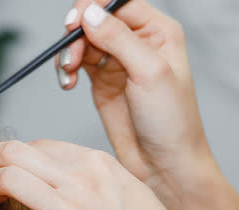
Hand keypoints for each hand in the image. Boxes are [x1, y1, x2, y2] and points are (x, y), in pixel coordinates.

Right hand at [55, 2, 213, 209]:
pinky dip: (67, 69)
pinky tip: (67, 83)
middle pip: (96, 19)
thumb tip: (90, 13)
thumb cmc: (172, 122)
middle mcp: (139, 42)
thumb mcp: (150, 72)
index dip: (94, 8)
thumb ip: (119, 39)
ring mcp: (119, 62)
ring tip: (68, 74)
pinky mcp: (103, 82)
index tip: (75, 23)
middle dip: (77, 33)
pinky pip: (77, 63)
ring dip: (69, 53)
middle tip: (70, 55)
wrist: (165, 165)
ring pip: (83, 40)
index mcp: (159, 31)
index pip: (119, 3)